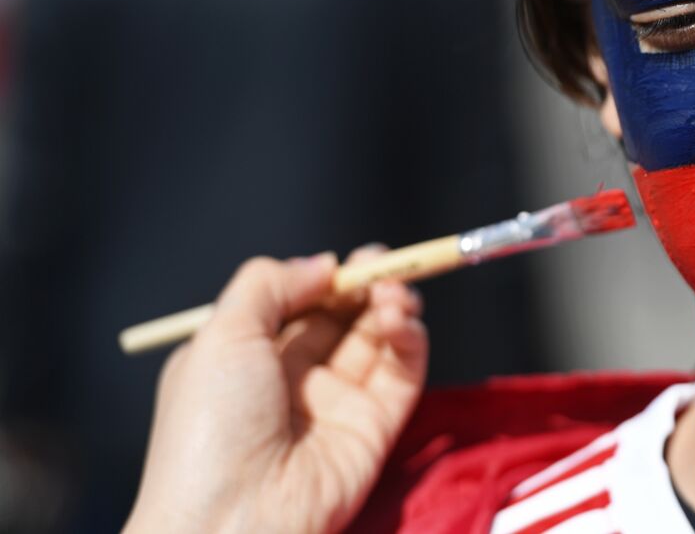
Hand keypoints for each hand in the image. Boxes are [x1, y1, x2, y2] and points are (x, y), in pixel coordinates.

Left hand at [124, 248, 428, 533]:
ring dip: (393, 305)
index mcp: (249, 358)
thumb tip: (323, 264)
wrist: (231, 522)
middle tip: (386, 265)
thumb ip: (271, 284)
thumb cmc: (210, 427)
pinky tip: (401, 319)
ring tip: (394, 293)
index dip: (331, 277)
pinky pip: (402, 375)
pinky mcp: (375, 429)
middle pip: (345, 316)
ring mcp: (337, 405)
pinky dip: (411, 339)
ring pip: (378, 339)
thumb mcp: (222, 335)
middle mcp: (295, 380)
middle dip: (369, 284)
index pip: (302, 304)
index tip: (353, 260)